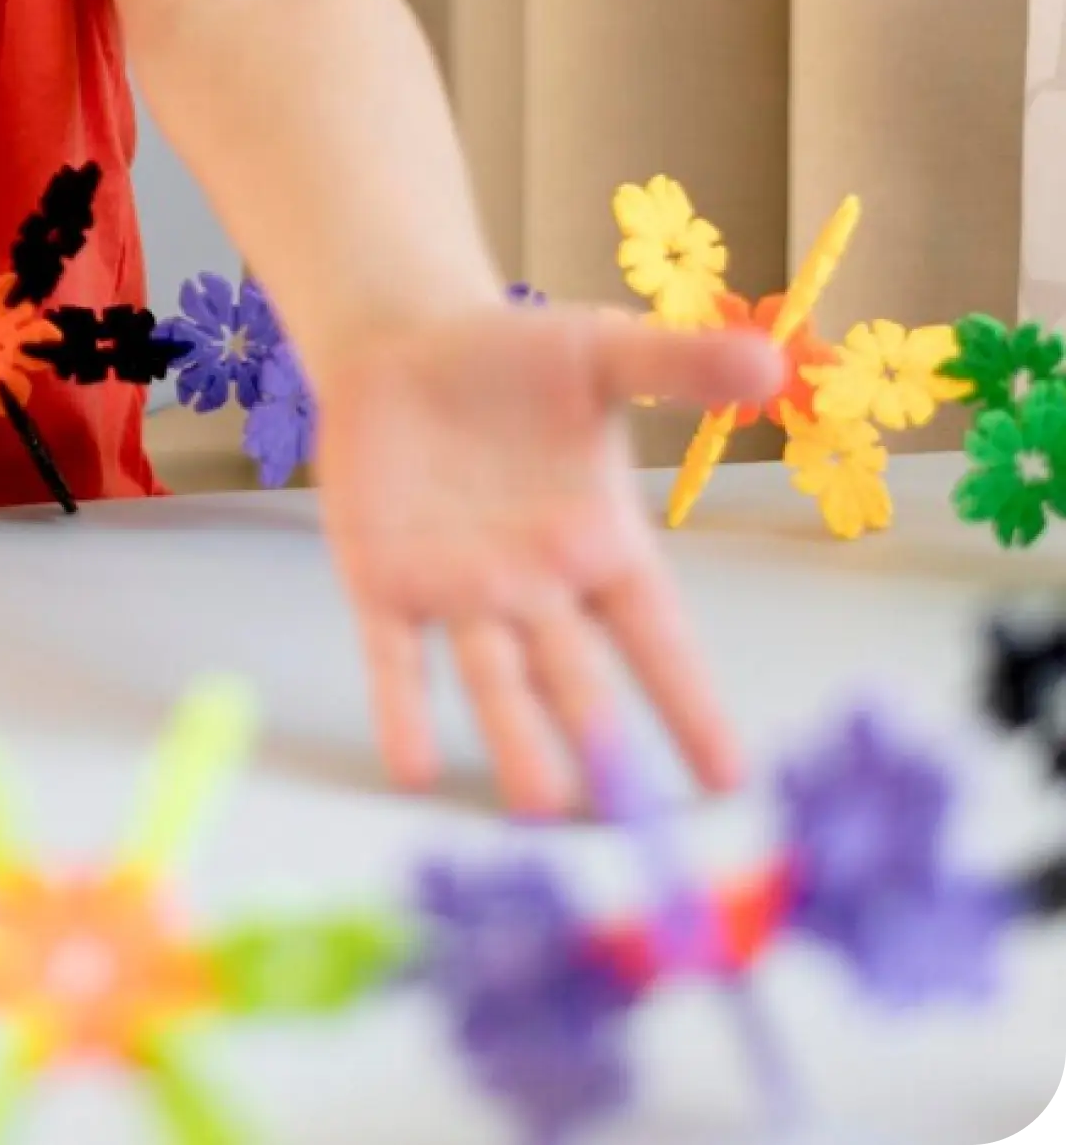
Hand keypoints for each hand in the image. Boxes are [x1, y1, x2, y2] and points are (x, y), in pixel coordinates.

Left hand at [311, 301, 782, 815]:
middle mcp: (537, 588)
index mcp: (600, 545)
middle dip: (600, 734)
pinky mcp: (383, 582)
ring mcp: (460, 593)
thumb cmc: (514, 357)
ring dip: (515, 740)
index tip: (733, 782)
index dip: (691, 704)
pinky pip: (396, 655)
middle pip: (576, 675)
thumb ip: (680, 365)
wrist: (404, 342)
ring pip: (494, 681)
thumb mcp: (603, 353)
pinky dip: (402, 707)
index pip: (657, 639)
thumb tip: (771, 364)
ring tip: (541, 808)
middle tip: (629, 812)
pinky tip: (411, 767)